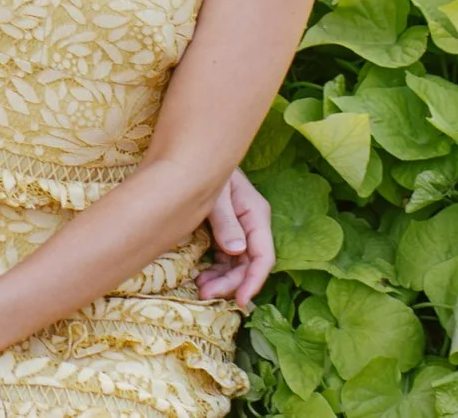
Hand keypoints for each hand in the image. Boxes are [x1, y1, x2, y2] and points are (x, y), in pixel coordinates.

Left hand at [197, 165, 275, 306]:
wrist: (194, 156)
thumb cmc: (206, 168)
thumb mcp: (217, 192)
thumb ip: (225, 220)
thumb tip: (237, 251)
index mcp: (256, 214)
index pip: (263, 256)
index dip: (254, 281)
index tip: (240, 301)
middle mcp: (251, 225)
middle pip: (249, 264)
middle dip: (230, 283)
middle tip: (205, 294)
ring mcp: (239, 230)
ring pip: (237, 265)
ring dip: (222, 280)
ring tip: (200, 289)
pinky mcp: (226, 232)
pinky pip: (225, 258)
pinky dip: (215, 270)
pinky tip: (201, 277)